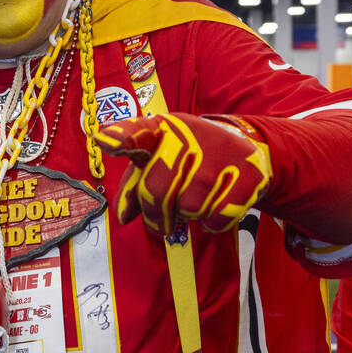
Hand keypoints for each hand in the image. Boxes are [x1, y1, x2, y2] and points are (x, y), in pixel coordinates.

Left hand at [95, 113, 271, 235]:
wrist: (244, 147)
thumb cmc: (187, 159)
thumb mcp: (158, 161)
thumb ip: (134, 186)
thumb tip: (124, 216)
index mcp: (160, 130)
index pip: (137, 133)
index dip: (121, 137)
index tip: (104, 140)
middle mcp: (188, 137)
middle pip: (156, 191)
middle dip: (156, 215)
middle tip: (162, 220)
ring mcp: (219, 155)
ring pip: (188, 209)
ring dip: (188, 216)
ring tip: (196, 199)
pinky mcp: (247, 174)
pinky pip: (216, 218)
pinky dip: (212, 222)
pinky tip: (217, 204)